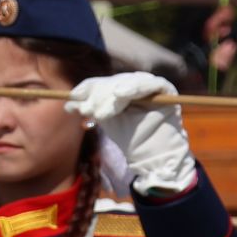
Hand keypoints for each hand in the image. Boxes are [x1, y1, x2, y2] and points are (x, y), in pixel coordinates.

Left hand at [66, 73, 194, 194]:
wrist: (151, 154)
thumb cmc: (129, 138)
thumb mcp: (106, 120)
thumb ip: (91, 108)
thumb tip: (69, 102)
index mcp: (121, 88)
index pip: (103, 82)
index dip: (87, 87)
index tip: (73, 96)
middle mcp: (136, 83)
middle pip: (114, 81)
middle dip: (98, 96)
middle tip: (87, 110)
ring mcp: (151, 85)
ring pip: (129, 82)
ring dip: (112, 95)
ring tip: (102, 113)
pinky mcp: (167, 89)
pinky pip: (151, 84)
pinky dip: (135, 87)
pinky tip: (120, 93)